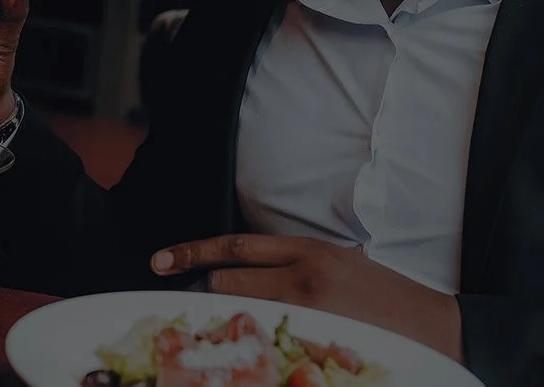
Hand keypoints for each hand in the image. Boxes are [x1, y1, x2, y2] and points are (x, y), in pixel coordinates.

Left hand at [152, 234, 463, 361]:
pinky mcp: (318, 338)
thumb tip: (239, 271)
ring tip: (221, 329)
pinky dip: (251, 341)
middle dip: (206, 291)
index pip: (235, 246)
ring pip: (239, 310)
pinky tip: (249, 348)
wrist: (434, 327)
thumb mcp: (336, 261)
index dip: (192, 251)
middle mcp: (304, 274)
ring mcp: (310, 310)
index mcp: (307, 249)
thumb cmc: (383, 296)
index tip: (160, 260)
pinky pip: (266, 339)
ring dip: (224, 318)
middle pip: (227, 280)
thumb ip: (290, 262)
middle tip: (197, 305)